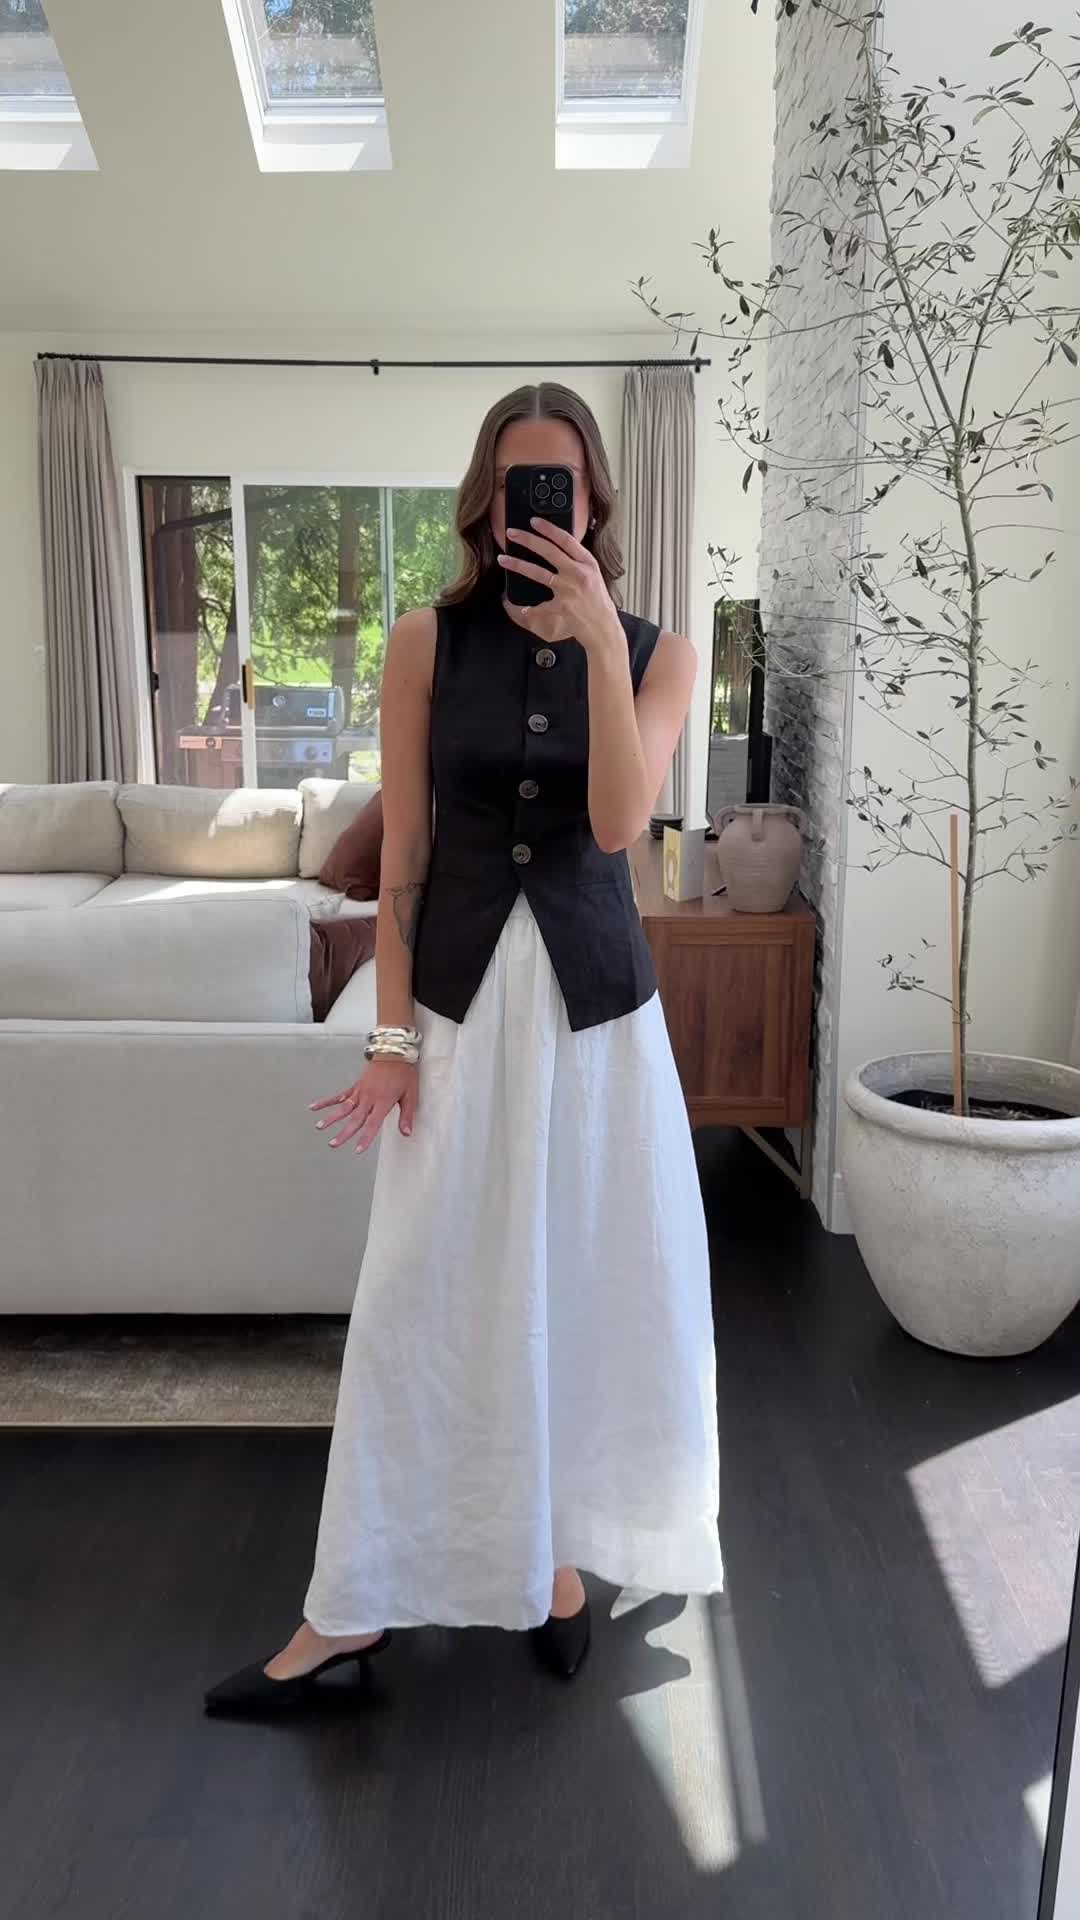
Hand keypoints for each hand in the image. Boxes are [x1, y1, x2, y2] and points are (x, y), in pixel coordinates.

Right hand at [310, 1057, 418, 1153]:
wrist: (395, 1051)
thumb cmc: (404, 1073)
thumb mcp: (411, 1095)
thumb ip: (407, 1115)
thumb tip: (407, 1133)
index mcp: (383, 1101)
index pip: (373, 1124)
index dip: (365, 1138)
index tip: (357, 1150)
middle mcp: (369, 1098)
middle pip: (355, 1119)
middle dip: (343, 1133)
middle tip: (333, 1144)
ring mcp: (360, 1091)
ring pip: (343, 1108)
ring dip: (331, 1118)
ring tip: (319, 1127)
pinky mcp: (355, 1086)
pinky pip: (339, 1095)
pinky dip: (327, 1101)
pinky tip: (315, 1107)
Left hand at [497, 519, 622, 651]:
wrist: (603, 627)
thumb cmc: (597, 601)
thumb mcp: (594, 575)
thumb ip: (578, 561)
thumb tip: (556, 546)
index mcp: (588, 563)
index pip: (566, 539)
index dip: (548, 528)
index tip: (534, 521)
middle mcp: (579, 574)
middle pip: (549, 551)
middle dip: (527, 540)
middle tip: (512, 533)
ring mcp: (570, 591)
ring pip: (538, 573)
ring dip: (517, 565)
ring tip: (504, 559)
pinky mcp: (562, 608)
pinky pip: (540, 606)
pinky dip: (529, 609)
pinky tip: (521, 607)